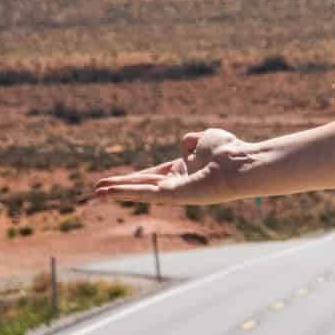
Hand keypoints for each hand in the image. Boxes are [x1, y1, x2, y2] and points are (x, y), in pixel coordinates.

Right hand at [85, 129, 255, 206]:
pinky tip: (107, 192)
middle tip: (96, 191)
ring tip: (94, 194)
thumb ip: (193, 140)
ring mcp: (174, 191)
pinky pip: (144, 193)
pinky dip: (125, 192)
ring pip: (139, 191)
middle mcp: (176, 183)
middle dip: (118, 187)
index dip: (132, 177)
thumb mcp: (206, 139)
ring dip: (116, 192)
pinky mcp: (173, 196)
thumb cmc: (229, 151)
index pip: (152, 174)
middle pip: (141, 184)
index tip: (114, 181)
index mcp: (183, 170)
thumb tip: (185, 142)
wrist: (240, 163)